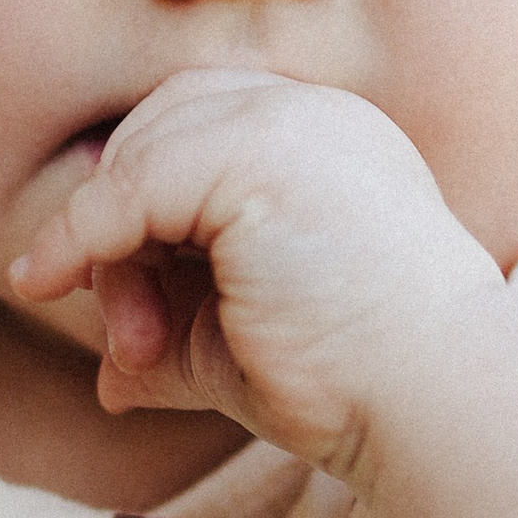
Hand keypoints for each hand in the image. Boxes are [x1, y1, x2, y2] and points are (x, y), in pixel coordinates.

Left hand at [10, 69, 500, 477]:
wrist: (431, 402)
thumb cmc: (354, 386)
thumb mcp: (240, 348)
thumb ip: (174, 338)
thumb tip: (107, 382)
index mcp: (325, 146)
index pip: (197, 132)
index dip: (140, 208)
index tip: (130, 315)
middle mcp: (313, 115)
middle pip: (160, 126)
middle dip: (117, 223)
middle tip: (132, 342)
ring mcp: (293, 121)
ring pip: (143, 149)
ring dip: (105, 247)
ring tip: (137, 349)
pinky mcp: (263, 150)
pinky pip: (135, 180)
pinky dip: (90, 240)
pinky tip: (87, 304)